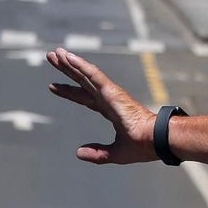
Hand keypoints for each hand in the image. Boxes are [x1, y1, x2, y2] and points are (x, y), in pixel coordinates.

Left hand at [47, 48, 156, 164]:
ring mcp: (111, 93)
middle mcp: (109, 99)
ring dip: (70, 63)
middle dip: (67, 70)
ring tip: (55, 53)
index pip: (85, 98)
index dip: (70, 92)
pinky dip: (81, 65)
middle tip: (52, 57)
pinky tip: (68, 57)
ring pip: (86, 74)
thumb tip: (79, 153)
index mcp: (111, 111)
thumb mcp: (115, 153)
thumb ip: (97, 153)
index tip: (53, 86)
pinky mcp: (113, 91)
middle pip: (83, 81)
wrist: (155, 141)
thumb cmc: (143, 147)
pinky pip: (94, 75)